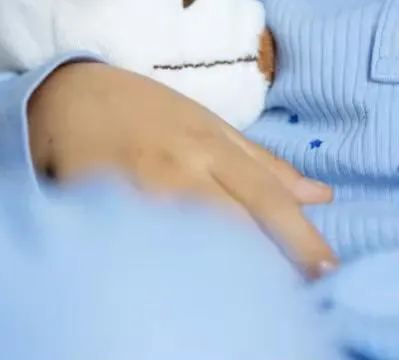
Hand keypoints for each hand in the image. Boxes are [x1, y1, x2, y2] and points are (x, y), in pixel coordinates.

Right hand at [28, 60, 338, 276]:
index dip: (300, 237)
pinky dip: (169, 265)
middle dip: (268, 261)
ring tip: (250, 301)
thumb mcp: (210, 126)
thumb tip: (323, 196)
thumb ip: (265, 165)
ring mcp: (141, 190)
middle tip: (297, 297)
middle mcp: (181, 168)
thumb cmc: (146, 112)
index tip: (331, 271)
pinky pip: (145, 244)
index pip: (266, 196)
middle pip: (234, 223)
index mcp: (212, 146)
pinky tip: (186, 288)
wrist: (67, 97)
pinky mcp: (105, 207)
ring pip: (192, 237)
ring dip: (223, 269)